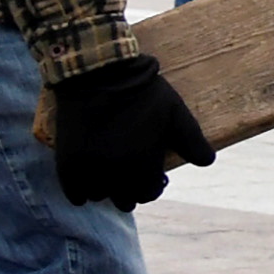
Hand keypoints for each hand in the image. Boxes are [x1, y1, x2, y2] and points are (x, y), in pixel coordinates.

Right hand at [47, 57, 216, 211]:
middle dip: (130, 191)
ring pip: (99, 196)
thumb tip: (206, 162)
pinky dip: (81, 190)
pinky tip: (87, 181)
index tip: (152, 176)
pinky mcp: (67, 162)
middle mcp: (116, 172)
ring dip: (105, 189)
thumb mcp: (175, 113)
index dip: (151, 186)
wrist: (99, 73)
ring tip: (109, 173)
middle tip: (130, 175)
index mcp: (143, 163)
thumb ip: (193, 141)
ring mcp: (89, 168)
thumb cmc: (144, 93)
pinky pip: (75, 193)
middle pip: (124, 200)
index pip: (148, 193)